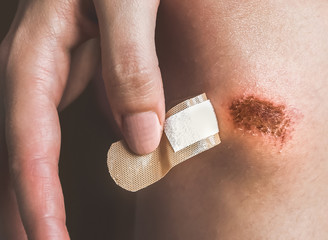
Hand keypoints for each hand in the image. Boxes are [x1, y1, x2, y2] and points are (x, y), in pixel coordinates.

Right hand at [0, 0, 163, 237]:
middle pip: (22, 152)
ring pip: (41, 144)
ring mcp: (59, 72)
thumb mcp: (127, 1)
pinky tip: (80, 179)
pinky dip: (70, 160)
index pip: (31, 141)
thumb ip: (131, 64)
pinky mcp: (81, 71)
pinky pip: (69, 124)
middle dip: (25, 208)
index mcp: (40, 54)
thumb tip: (143, 139)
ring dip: (39, 192)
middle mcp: (40, 69)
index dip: (37, 197)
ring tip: (44, 235)